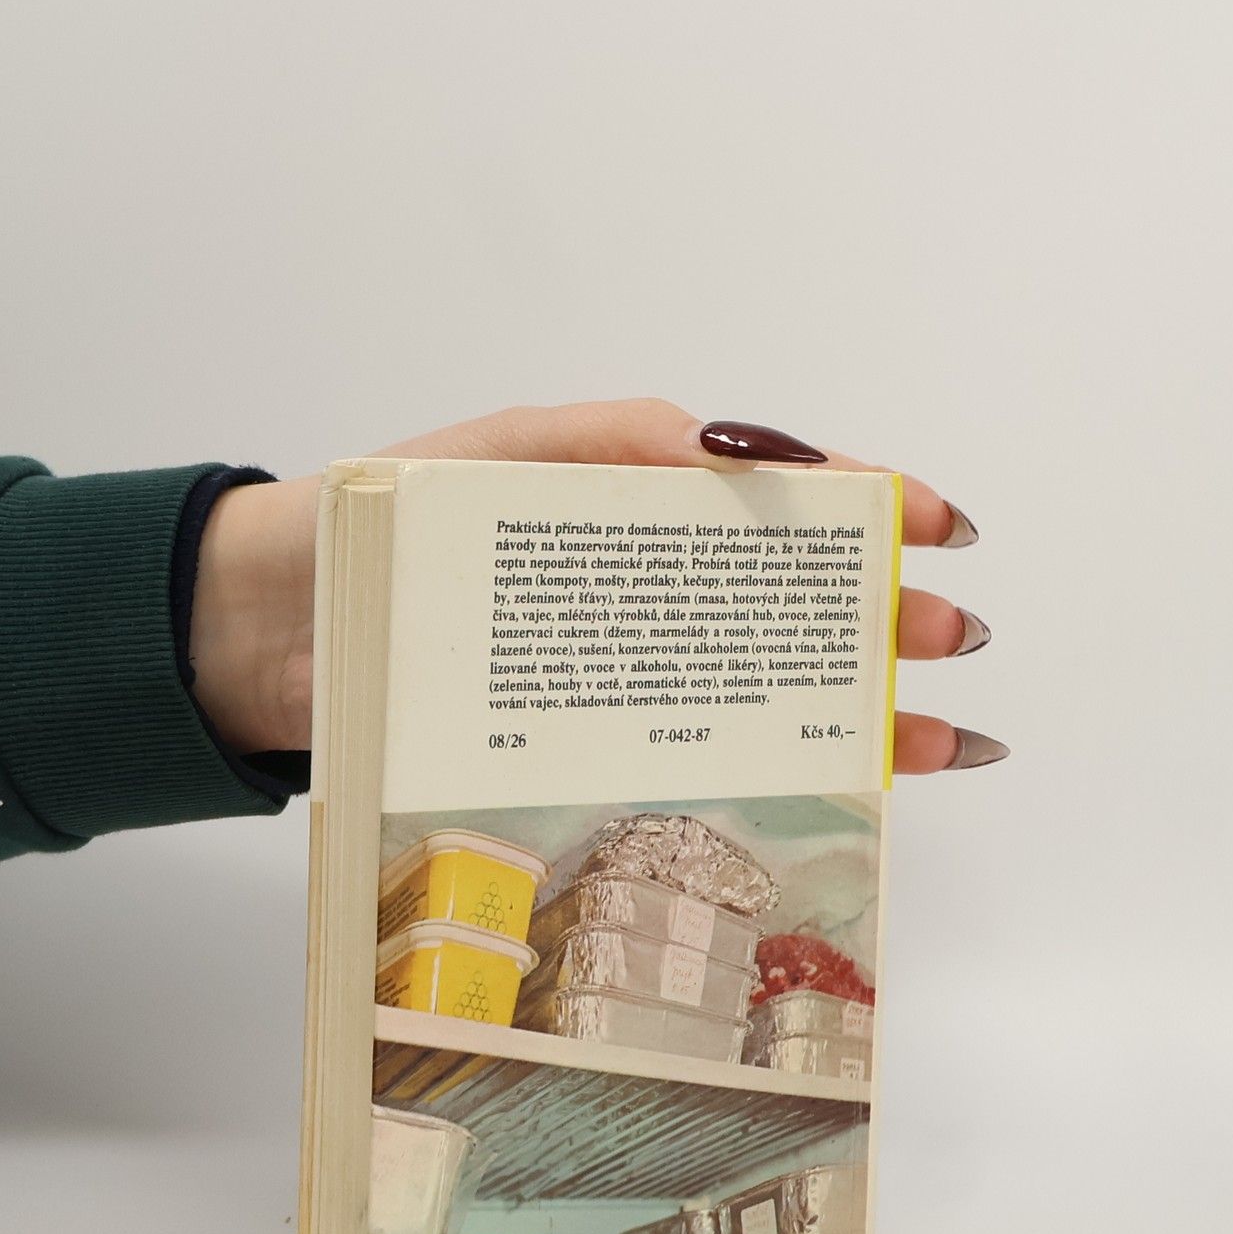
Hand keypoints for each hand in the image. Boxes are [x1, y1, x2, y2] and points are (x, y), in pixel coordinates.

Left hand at [190, 399, 1004, 771]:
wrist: (278, 628)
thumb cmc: (382, 525)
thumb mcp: (499, 456)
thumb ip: (615, 443)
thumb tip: (730, 447)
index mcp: (639, 499)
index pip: (778, 496)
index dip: (866, 505)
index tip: (936, 522)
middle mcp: (644, 589)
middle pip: (790, 602)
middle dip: (883, 618)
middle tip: (954, 639)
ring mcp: (622, 670)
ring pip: (762, 688)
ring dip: (858, 713)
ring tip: (941, 741)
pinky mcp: (588, 743)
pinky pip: (699, 753)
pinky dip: (777, 771)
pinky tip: (838, 789)